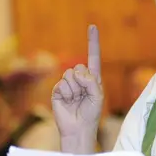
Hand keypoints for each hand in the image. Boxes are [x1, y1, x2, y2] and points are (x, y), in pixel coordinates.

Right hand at [52, 25, 104, 139]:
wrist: (78, 128)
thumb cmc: (91, 114)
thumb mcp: (98, 95)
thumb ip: (91, 80)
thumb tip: (76, 71)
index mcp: (92, 78)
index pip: (93, 56)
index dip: (92, 42)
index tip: (92, 26)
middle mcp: (80, 78)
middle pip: (80, 66)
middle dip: (83, 81)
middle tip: (84, 95)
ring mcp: (68, 84)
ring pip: (70, 74)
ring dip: (75, 89)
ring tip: (76, 100)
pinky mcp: (58, 90)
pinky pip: (62, 83)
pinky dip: (67, 93)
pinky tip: (68, 101)